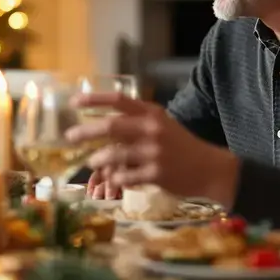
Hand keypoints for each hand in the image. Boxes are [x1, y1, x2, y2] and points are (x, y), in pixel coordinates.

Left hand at [65, 92, 237, 206]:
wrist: (209, 169)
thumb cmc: (181, 146)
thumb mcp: (162, 125)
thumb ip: (136, 121)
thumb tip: (101, 124)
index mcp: (152, 113)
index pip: (119, 100)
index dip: (94, 99)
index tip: (74, 102)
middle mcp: (152, 129)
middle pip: (110, 127)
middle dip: (85, 131)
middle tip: (70, 136)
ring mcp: (154, 153)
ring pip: (113, 155)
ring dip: (97, 159)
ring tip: (92, 162)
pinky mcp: (156, 175)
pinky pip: (124, 177)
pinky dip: (114, 179)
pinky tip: (114, 179)